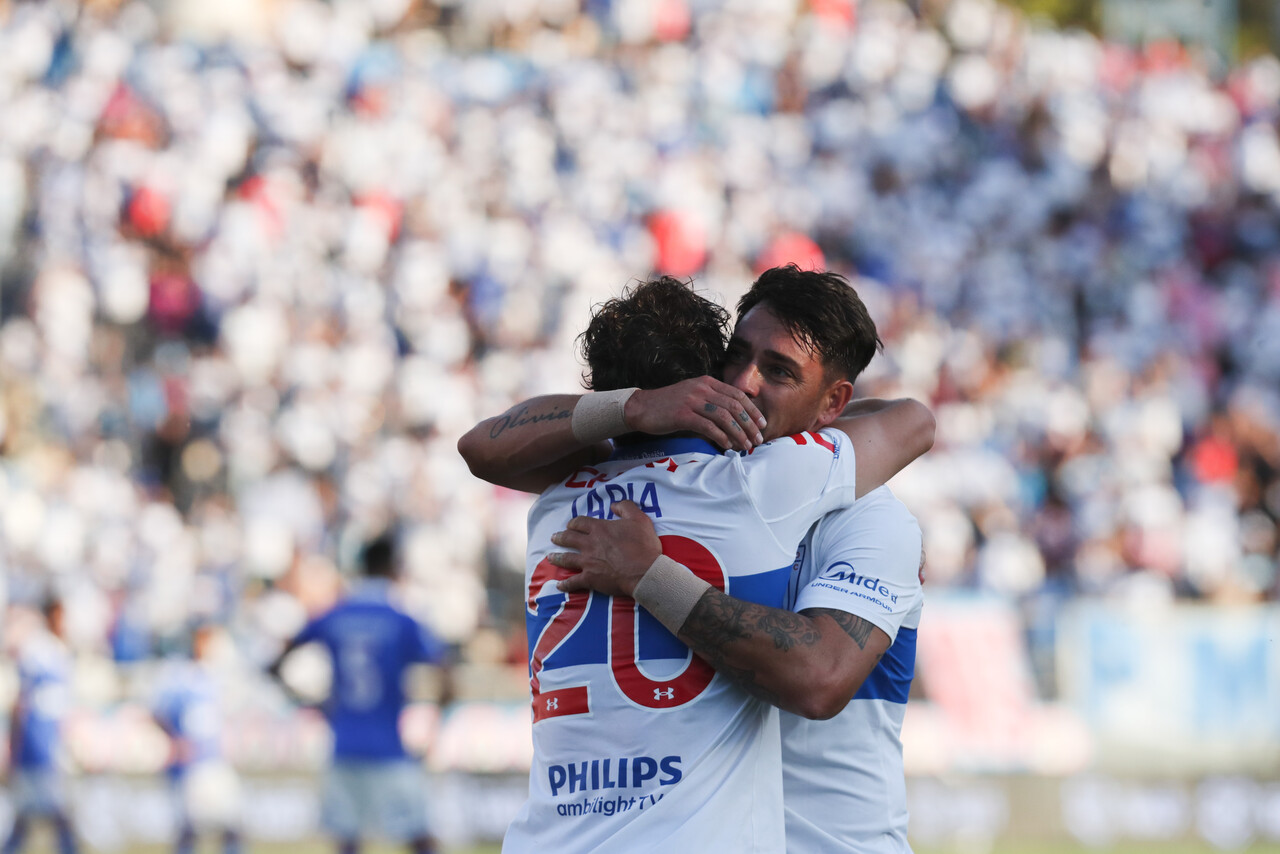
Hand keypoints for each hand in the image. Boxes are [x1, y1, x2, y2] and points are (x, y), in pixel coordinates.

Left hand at [550, 501, 662, 596]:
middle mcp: (589, 544)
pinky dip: (565, 584)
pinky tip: (559, 585)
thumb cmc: (643, 545)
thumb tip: (614, 504)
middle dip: (560, 537)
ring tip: (550, 557)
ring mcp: (588, 562)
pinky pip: (573, 582)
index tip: (570, 525)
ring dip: (557, 557)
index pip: (580, 523)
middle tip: (554, 538)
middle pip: (569, 538)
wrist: (644, 571)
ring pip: (567, 558)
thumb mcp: (639, 519)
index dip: (574, 523)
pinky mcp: (590, 579)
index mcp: (600, 529)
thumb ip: (626, 507)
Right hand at [625, 377, 765, 451]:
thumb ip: (711, 401)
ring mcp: (692, 400)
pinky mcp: (683, 414)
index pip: (737, 395)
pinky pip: (708, 426)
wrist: (641, 408)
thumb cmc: (668, 406)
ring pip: (724, 417)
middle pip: (734, 406)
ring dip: (739, 433)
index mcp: (707, 382)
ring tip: (745, 446)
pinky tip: (727, 446)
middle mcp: (702, 388)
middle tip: (757, 439)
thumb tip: (734, 419)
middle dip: (749, 424)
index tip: (762, 424)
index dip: (753, 410)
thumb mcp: (693, 397)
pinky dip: (721, 437)